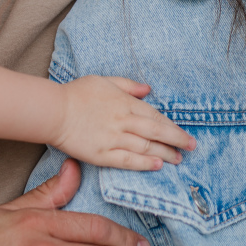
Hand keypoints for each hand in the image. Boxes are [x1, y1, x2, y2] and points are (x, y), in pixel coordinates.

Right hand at [53, 77, 195, 169]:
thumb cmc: (77, 93)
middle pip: (156, 133)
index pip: (156, 117)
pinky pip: (128, 160)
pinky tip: (157, 165)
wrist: (54, 111)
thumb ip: (128, 85)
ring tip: (178, 160)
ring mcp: (113, 139)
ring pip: (146, 148)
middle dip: (177, 141)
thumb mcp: (104, 80)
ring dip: (165, 154)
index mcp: (125, 103)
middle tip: (192, 148)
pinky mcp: (102, 155)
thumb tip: (148, 90)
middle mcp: (123, 121)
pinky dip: (144, 163)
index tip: (187, 135)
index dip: (174, 128)